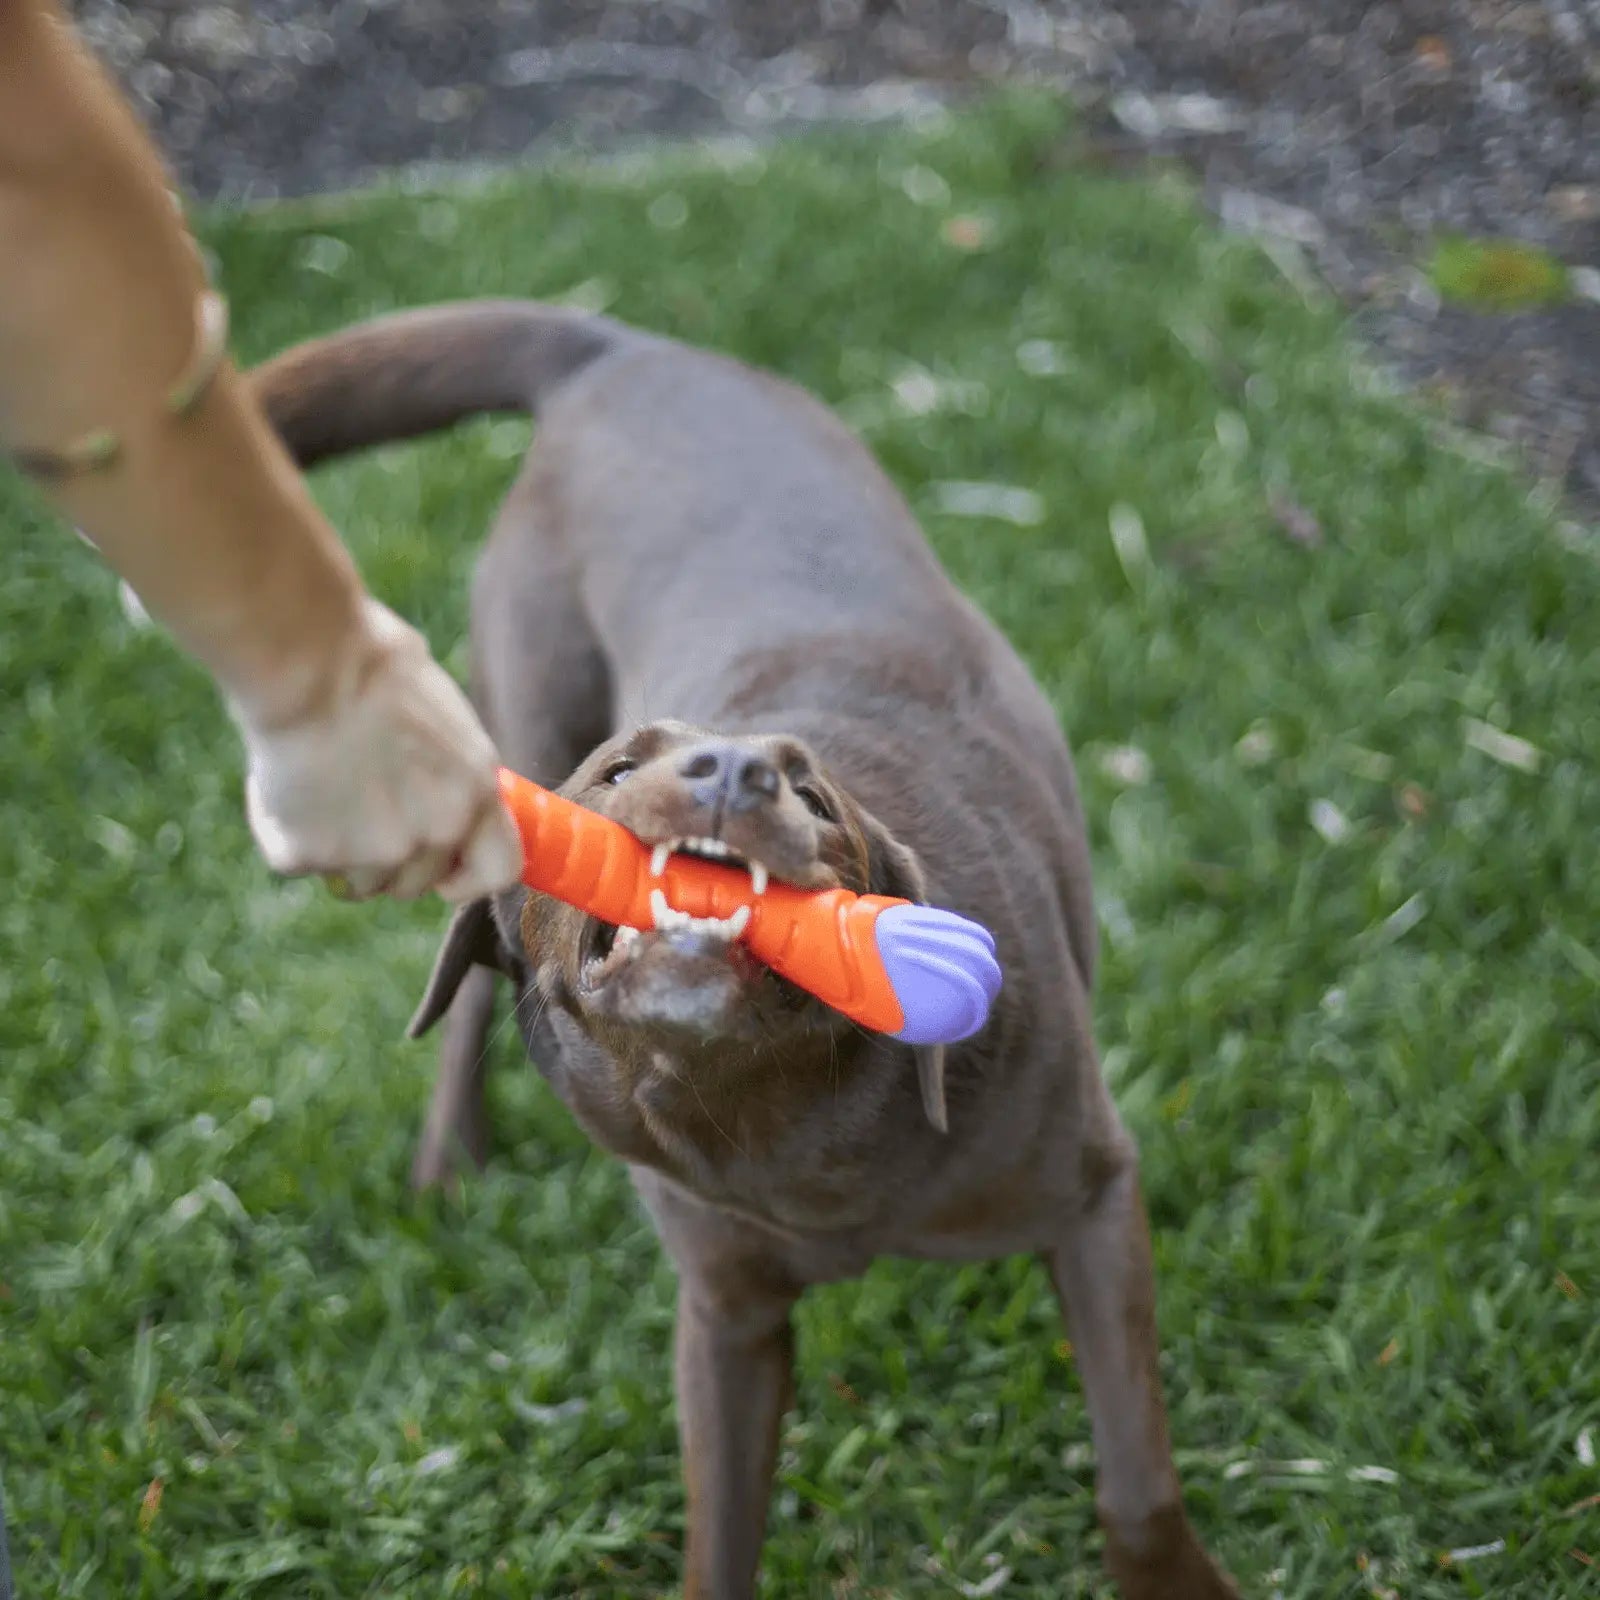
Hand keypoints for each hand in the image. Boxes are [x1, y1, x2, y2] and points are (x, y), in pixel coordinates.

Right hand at [234, 598, 521, 901]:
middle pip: (413, 884)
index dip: (467, 877)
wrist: (310, 662)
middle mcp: (434, 834)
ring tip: (321, 785)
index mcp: (476, 796)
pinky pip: (297, 861)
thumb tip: (443, 806)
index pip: (497, 872)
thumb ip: (453, 780)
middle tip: (357, 803)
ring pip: (357, 884)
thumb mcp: (449, 724)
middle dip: (388, 858)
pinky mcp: (311, 855)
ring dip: (338, 850)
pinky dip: (284, 830)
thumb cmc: (376, 669)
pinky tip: (283, 781)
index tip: (443, 872)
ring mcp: (373, 852)